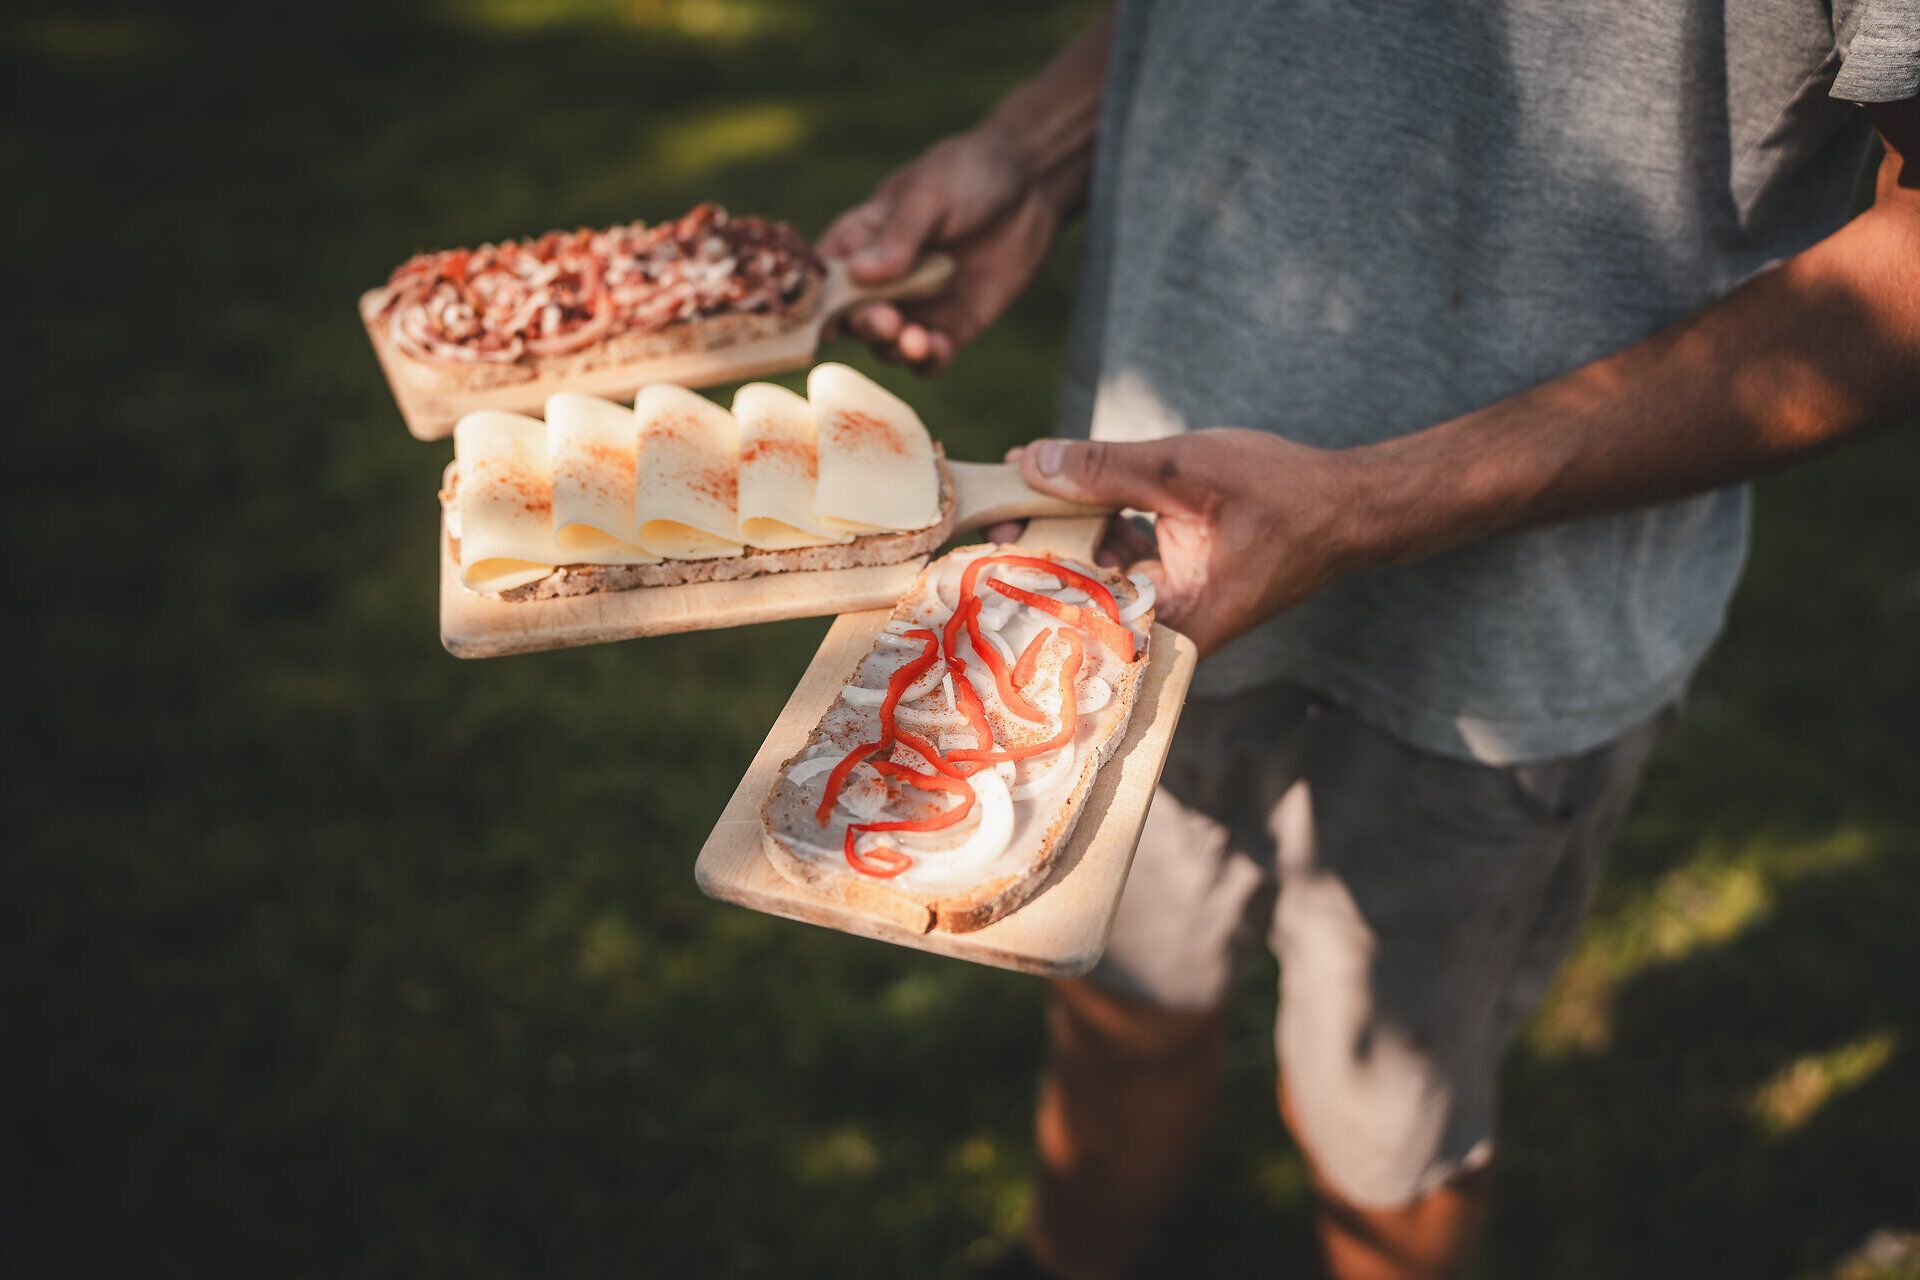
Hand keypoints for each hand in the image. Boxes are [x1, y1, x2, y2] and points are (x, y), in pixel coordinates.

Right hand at [817, 125, 1063, 373]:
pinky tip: (938, 348)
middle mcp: (880, 282)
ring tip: (916, 341)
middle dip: (866, 325)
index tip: (821, 317)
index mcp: (859, 241)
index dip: (815, 301)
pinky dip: (928, 360)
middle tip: (887, 321)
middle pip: (853, 319)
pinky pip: (930, 357)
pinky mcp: (951, 326)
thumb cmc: (967, 175)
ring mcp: (915, 307)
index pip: (823, 277)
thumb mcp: (929, 194)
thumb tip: (859, 274)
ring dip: (896, 349)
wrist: (1031, 185)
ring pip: (887, 346)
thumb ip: (899, 236)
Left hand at [1005, 432, 1369, 656]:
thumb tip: (1030, 462)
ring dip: (1060, 532)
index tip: (983, 538)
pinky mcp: (1168, 586)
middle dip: (1032, 549)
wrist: (1346, 509)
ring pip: (1091, 574)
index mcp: (1170, 624)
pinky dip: (1093, 526)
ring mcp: (1165, 609)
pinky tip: (1061, 489)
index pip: (1075, 610)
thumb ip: (1106, 469)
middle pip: (1075, 596)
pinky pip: (1114, 560)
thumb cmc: (1282, 495)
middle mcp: (1163, 630)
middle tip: (990, 507)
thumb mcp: (1186, 469)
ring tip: (1014, 494)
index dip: (1021, 575)